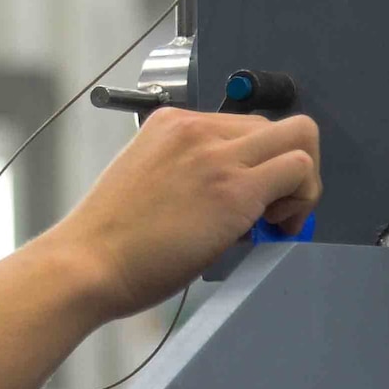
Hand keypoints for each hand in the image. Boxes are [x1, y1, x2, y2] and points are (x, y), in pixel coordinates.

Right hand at [45, 108, 320, 320]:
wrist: (87, 264)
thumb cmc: (108, 243)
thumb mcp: (145, 184)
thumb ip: (189, 176)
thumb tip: (236, 198)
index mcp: (170, 125)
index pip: (242, 127)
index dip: (256, 164)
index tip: (247, 199)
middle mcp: (196, 130)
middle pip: (278, 127)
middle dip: (285, 170)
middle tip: (269, 213)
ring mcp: (217, 156)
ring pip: (301, 138)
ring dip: (301, 181)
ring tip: (275, 220)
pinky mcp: (235, 189)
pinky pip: (300, 170)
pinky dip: (302, 199)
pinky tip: (275, 228)